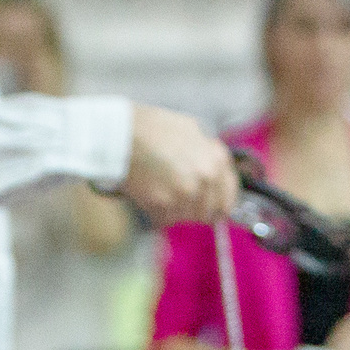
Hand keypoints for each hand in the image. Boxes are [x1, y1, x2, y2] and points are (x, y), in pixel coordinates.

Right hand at [122, 106, 239, 224]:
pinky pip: (165, 219)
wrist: (122, 135)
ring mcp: (184, 193)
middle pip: (206, 213)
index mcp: (216, 160)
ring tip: (160, 189)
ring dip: (174, 210)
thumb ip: (206, 155)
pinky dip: (157, 212)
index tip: (212, 210)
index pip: (228, 199)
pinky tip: (149, 193)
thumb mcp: (190, 131)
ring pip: (184, 218)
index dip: (219, 207)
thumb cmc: (153, 129)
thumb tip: (214, 174)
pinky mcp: (163, 205)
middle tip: (177, 197)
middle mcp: (205, 178)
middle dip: (193, 209)